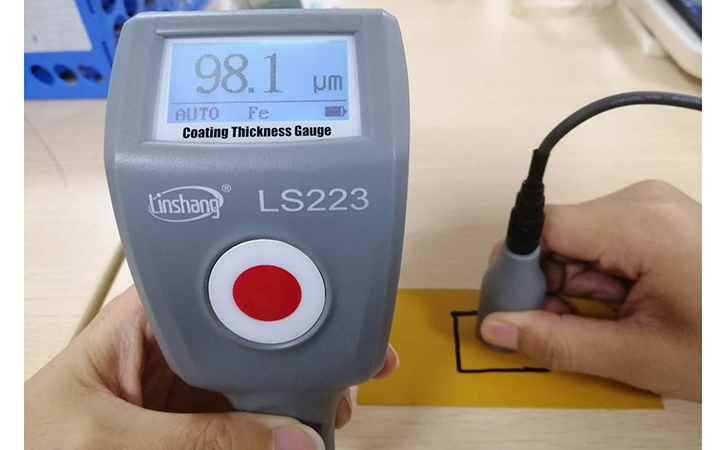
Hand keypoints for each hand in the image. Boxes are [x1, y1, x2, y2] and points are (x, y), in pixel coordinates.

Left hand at [25, 286, 398, 448]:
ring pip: (260, 378)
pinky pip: (252, 415)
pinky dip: (283, 423)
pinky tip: (308, 427)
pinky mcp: (198, 420)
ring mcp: (191, 385)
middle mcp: (175, 346)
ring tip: (341, 401)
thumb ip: (199, 440)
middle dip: (305, 347)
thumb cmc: (30, 442)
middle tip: (350, 366)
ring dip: (302, 389)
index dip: (274, 297)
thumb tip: (288, 440)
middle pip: (254, 334)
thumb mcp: (108, 438)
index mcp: (143, 321)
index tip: (321, 315)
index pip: (219, 290)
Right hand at [479, 181, 700, 400]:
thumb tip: (499, 328)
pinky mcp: (655, 220)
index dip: (515, 269)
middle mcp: (643, 202)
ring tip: (609, 322)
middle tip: (561, 329)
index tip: (506, 306)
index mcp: (641, 225)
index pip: (542, 228)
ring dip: (574, 286)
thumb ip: (559, 342)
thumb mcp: (640, 354)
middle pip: (557, 236)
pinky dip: (596, 279)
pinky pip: (600, 243)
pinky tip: (619, 307)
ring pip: (576, 242)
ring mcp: (651, 208)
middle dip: (547, 285)